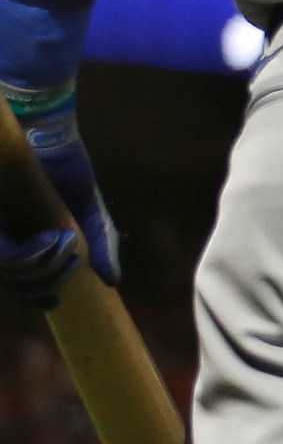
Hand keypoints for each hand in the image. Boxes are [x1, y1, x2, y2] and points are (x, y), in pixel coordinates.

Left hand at [0, 96, 121, 308]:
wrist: (48, 140)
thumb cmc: (70, 175)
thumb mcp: (92, 214)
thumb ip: (103, 243)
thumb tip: (111, 281)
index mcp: (35, 245)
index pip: (27, 285)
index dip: (37, 297)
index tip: (52, 303)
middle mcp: (15, 241)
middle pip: (17, 283)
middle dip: (38, 286)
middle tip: (61, 273)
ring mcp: (4, 232)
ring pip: (8, 271)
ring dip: (32, 271)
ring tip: (57, 249)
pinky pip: (2, 252)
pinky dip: (17, 255)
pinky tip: (39, 243)